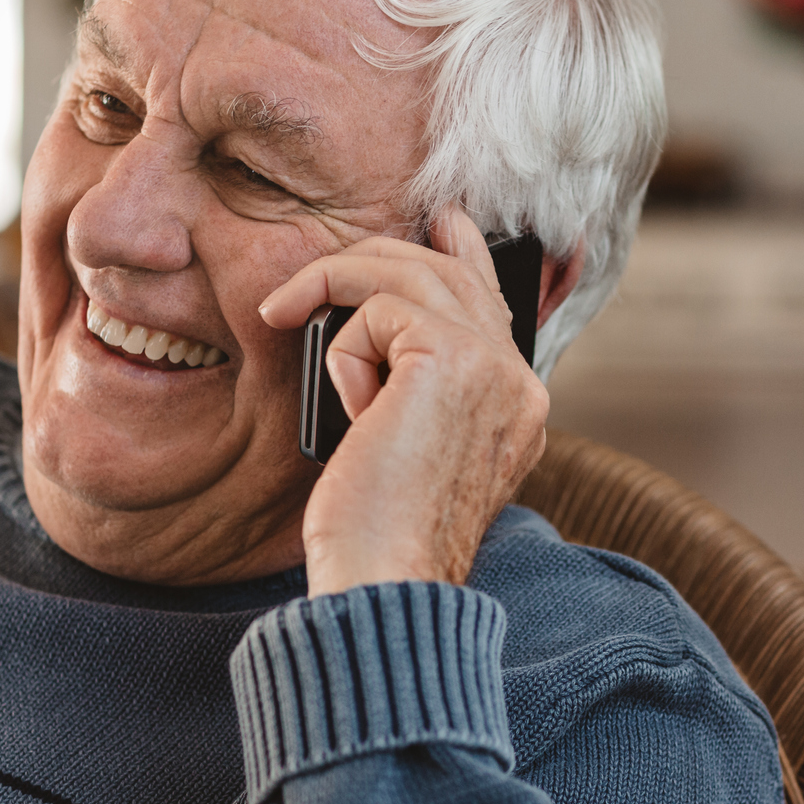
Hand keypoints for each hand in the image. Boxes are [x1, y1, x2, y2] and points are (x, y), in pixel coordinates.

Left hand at [258, 207, 548, 595]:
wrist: (387, 581)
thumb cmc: (381, 537)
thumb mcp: (409, 450)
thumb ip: (418, 390)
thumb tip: (378, 327)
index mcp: (519, 407)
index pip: (496, 304)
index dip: (464, 255)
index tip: (447, 222)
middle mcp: (519, 382)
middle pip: (453, 275)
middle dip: (377, 259)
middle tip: (309, 281)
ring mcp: (494, 367)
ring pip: (412, 275)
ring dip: (337, 286)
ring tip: (284, 313)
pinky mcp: (450, 358)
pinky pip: (379, 309)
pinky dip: (342, 351)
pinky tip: (346, 409)